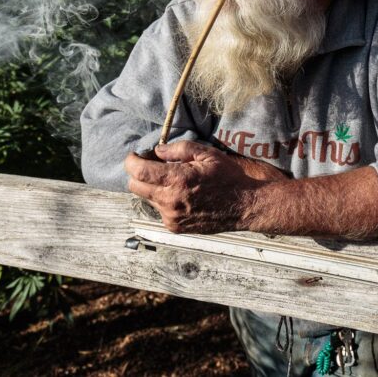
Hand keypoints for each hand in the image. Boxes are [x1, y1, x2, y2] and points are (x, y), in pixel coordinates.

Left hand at [124, 141, 276, 233]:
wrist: (245, 205)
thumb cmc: (228, 177)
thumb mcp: (207, 154)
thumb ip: (178, 149)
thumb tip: (157, 151)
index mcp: (177, 180)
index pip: (138, 172)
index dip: (131, 161)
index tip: (135, 155)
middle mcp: (170, 201)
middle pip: (135, 187)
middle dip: (138, 174)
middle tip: (152, 165)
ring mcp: (171, 217)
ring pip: (146, 198)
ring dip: (152, 187)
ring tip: (173, 180)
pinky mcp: (175, 227)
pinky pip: (159, 210)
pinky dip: (163, 200)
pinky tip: (181, 194)